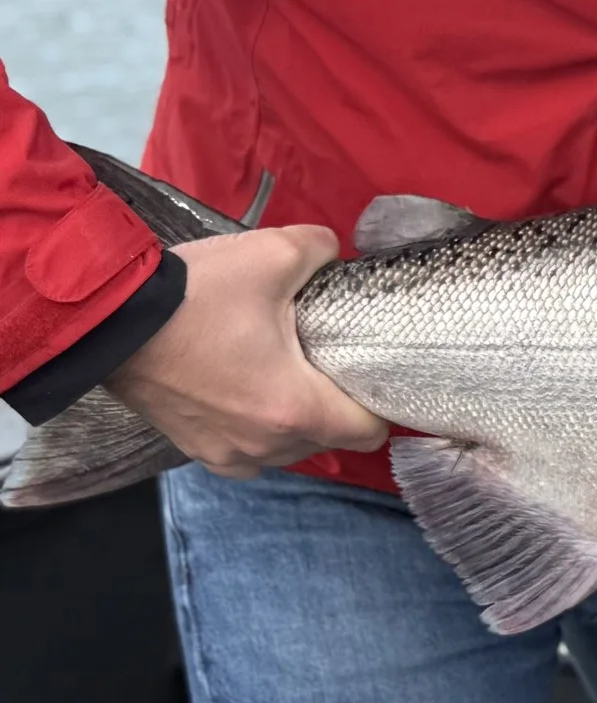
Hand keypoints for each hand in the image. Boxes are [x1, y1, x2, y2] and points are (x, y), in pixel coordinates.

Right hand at [104, 227, 389, 477]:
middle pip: (329, 439)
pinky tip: (254, 392)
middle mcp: (263, 444)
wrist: (110, 323)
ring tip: (291, 374)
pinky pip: (248, 452)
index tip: (374, 372)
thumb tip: (336, 256)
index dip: (381, 402)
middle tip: (330, 361)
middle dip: (337, 405)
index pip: (367, 432)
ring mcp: (225, 452)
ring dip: (297, 420)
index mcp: (293, 408)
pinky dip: (259, 430)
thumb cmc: (196, 295)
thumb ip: (325, 250)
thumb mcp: (277, 253)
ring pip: (288, 449)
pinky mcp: (194, 449)